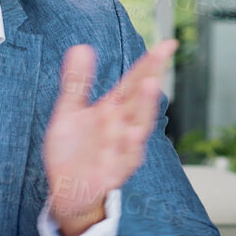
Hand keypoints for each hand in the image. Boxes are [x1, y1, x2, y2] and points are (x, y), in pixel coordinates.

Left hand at [41, 40, 174, 235]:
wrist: (68, 192)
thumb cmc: (74, 152)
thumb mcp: (69, 112)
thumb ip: (77, 82)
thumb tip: (81, 47)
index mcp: (113, 109)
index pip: (134, 81)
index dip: (149, 62)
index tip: (167, 43)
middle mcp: (122, 126)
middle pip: (139, 98)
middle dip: (151, 75)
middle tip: (161, 53)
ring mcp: (121, 149)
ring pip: (139, 126)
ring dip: (145, 107)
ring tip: (149, 85)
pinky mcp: (114, 172)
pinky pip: (126, 159)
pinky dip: (131, 147)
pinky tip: (132, 133)